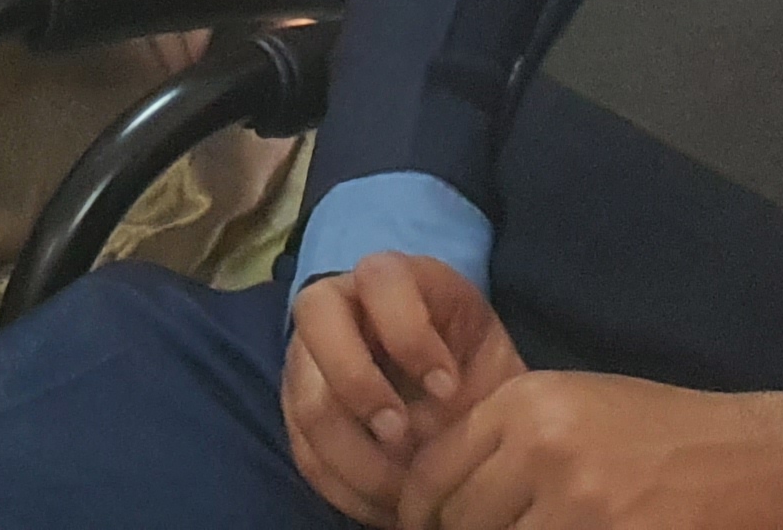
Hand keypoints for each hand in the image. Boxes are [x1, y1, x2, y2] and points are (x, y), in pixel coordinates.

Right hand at [283, 256, 520, 520]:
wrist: (453, 404)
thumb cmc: (471, 366)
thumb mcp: (484, 352)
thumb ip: (466, 365)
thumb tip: (438, 413)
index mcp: (392, 278)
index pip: (379, 278)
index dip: (408, 332)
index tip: (448, 389)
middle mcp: (336, 304)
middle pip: (316, 322)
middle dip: (359, 387)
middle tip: (405, 438)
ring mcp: (308, 357)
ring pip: (308, 399)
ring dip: (357, 455)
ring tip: (406, 490)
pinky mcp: (298, 411)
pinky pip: (307, 453)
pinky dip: (348, 488)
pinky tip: (388, 504)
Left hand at [401, 374, 782, 529]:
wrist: (759, 456)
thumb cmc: (666, 430)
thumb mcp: (576, 404)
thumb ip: (508, 437)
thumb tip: (443, 488)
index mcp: (525, 404)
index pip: (432, 473)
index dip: (420, 511)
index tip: (424, 527)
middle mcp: (541, 447)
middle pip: (459, 520)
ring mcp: (578, 502)